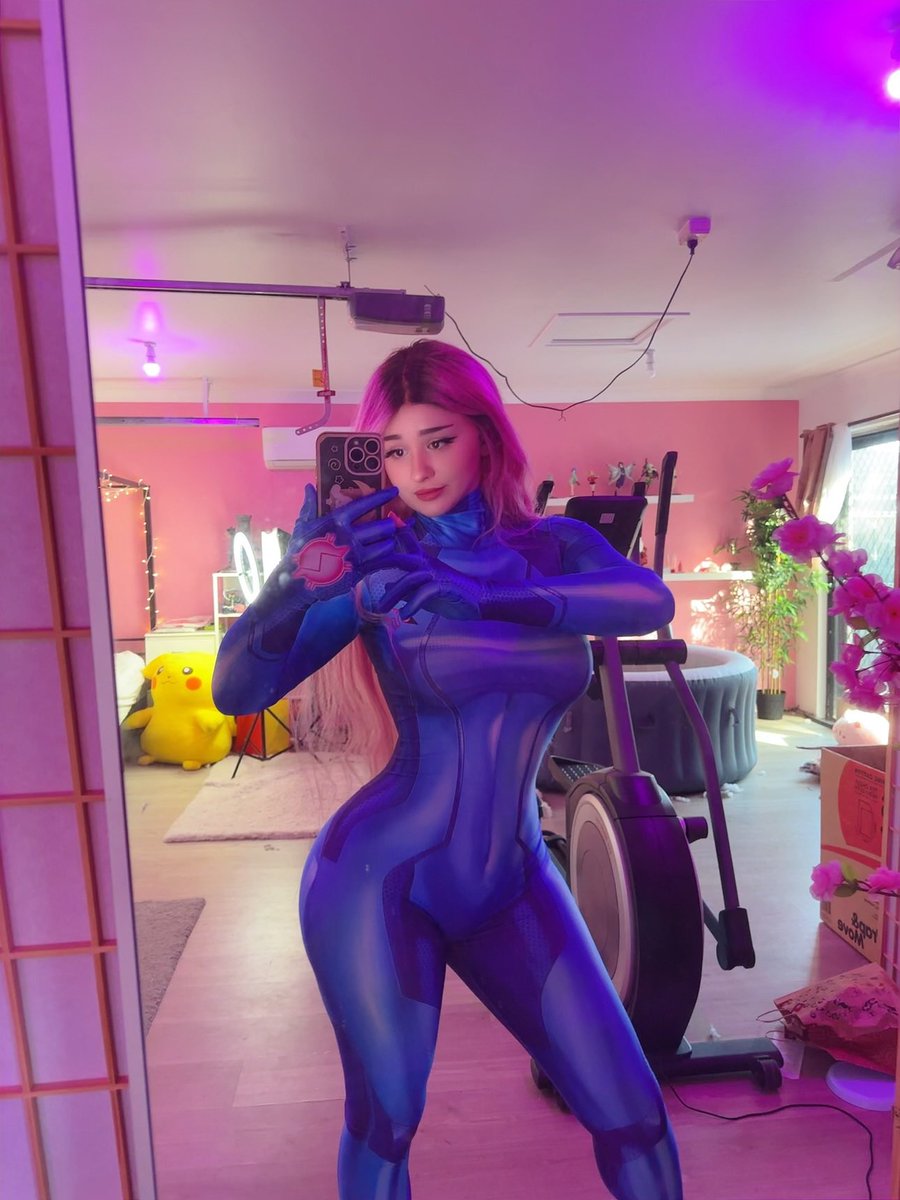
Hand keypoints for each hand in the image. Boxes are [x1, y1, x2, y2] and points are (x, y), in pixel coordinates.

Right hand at [265, 483, 401, 604]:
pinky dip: (386, 557)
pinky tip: (386, 555)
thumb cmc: (300, 551)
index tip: (394, 492)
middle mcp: (349, 537)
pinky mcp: (359, 572)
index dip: (382, 497)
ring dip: (388, 542)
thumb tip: (310, 486)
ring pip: (386, 545)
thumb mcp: (302, 526)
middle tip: (389, 525)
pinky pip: (381, 562)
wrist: (297, 582)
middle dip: (389, 525)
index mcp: (337, 521)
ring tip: (387, 540)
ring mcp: (356, 556)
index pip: (365, 505)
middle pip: (382, 527)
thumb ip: (310, 505)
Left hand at [369, 539, 486, 620]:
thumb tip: (385, 587)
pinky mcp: (443, 585)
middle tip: (358, 571)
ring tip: (381, 609)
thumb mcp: (420, 590)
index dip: (382, 539)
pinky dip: (413, 604)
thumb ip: (403, 588)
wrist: (476, 598)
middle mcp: (425, 562)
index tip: (362, 542)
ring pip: (407, 579)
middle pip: (397, 556)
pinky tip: (405, 615)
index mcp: (419, 560)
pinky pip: (424, 593)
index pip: (400, 543)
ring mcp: (434, 573)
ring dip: (392, 595)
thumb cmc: (447, 593)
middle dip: (377, 562)